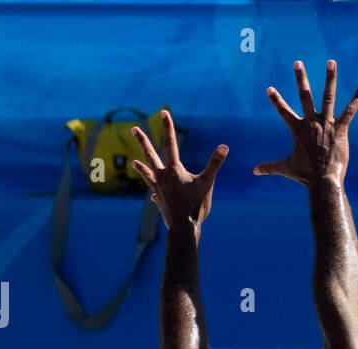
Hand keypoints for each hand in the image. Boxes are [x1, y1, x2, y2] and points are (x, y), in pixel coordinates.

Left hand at [131, 110, 226, 233]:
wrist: (183, 228)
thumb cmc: (196, 206)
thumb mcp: (207, 183)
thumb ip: (215, 163)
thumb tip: (224, 146)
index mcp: (174, 170)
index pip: (171, 143)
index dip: (168, 127)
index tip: (164, 112)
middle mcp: (162, 177)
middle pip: (150, 154)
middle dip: (142, 140)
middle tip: (133, 129)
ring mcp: (158, 189)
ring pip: (148, 174)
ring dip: (142, 167)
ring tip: (134, 162)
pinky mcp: (159, 201)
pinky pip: (155, 194)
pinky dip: (154, 192)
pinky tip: (152, 196)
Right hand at [255, 60, 357, 186]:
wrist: (324, 181)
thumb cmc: (305, 175)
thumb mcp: (286, 168)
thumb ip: (270, 167)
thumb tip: (254, 172)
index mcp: (298, 130)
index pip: (283, 111)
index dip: (276, 100)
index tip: (270, 88)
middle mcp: (311, 123)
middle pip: (305, 95)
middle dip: (300, 78)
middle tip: (298, 62)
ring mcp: (327, 124)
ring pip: (328, 96)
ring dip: (329, 78)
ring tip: (331, 62)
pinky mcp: (341, 129)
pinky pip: (350, 111)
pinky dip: (356, 99)